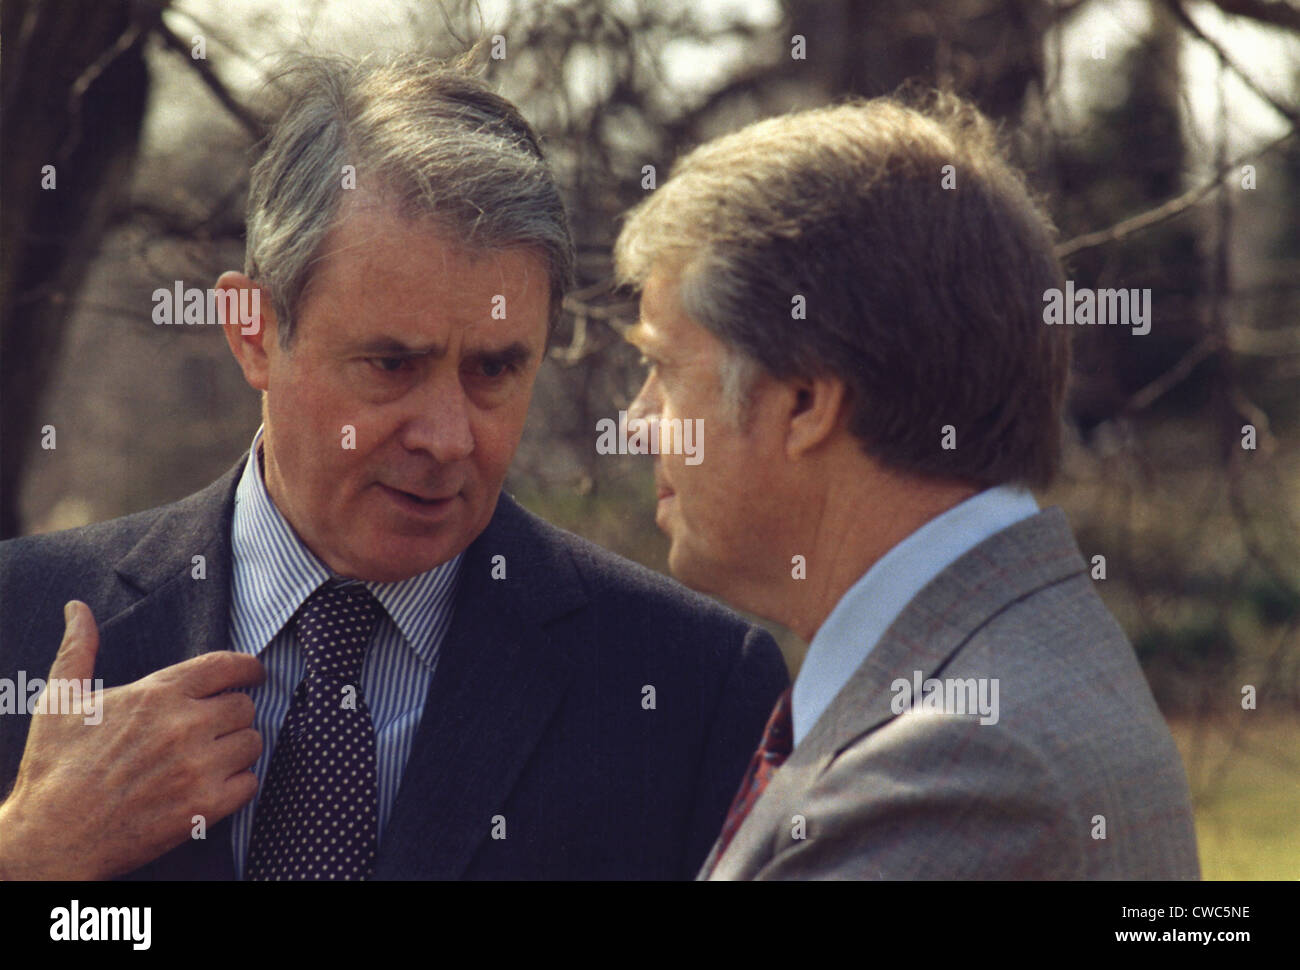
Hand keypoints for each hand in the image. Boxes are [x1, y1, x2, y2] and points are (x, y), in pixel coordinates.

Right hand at [0, 601, 264, 879]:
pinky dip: (237, 785)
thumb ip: (79, 649)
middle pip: (245, 706)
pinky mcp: (204, 807)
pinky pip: (250, 783)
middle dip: (232, 715)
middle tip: (212, 728)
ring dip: (237, 749)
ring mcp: (197, 767)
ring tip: (209, 758)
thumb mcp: (60, 701)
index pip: (228, 665)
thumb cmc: (54, 767)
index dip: (248, 668)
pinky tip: (211, 786)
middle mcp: (184, 726)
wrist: (49, 839)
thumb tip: (77, 608)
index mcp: (157, 694)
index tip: (253, 675)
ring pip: (252, 743)